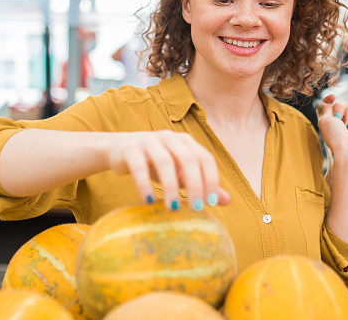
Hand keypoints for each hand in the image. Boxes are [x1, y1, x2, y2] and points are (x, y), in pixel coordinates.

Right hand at [106, 130, 230, 210]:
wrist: (119, 149)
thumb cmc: (155, 163)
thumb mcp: (180, 173)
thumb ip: (202, 183)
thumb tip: (228, 201)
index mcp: (185, 141)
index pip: (205, 158)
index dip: (210, 179)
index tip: (210, 203)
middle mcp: (169, 137)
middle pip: (188, 159)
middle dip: (195, 185)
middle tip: (195, 209)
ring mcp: (149, 141)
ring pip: (164, 161)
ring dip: (171, 186)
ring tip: (172, 209)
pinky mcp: (130, 149)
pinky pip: (139, 166)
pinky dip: (144, 184)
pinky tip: (149, 201)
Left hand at [316, 94, 347, 164]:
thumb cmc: (335, 137)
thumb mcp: (324, 120)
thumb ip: (325, 108)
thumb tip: (325, 101)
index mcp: (328, 119)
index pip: (328, 104)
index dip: (329, 99)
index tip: (332, 97)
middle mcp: (339, 120)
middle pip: (340, 103)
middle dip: (339, 110)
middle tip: (339, 120)